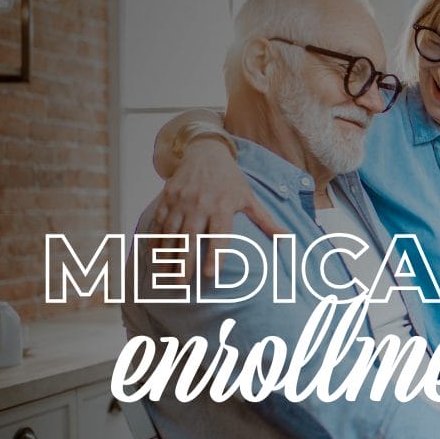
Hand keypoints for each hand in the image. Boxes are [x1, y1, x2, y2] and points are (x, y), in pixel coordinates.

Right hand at [148, 139, 284, 280]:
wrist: (206, 153)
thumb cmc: (231, 180)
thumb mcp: (250, 198)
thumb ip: (266, 220)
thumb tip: (286, 239)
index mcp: (224, 206)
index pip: (220, 234)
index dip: (216, 254)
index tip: (211, 274)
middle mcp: (201, 204)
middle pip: (191, 237)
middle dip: (184, 262)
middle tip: (179, 285)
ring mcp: (182, 200)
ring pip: (172, 232)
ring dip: (166, 255)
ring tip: (164, 275)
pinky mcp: (168, 197)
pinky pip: (160, 221)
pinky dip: (155, 238)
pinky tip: (153, 255)